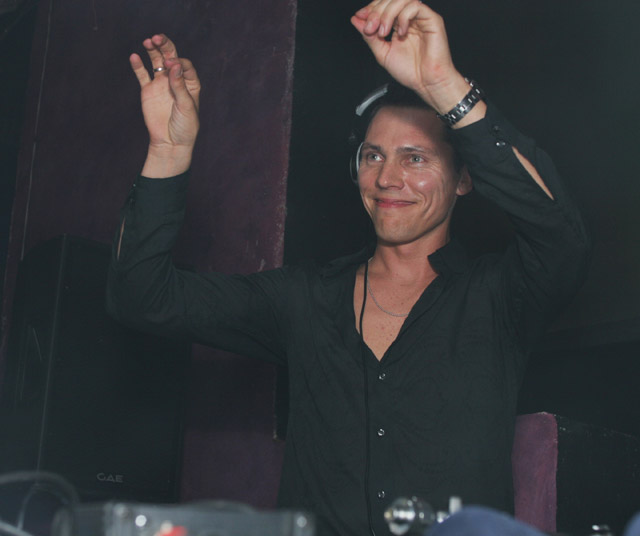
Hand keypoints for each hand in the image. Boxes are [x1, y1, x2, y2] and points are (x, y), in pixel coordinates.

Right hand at [130, 34, 200, 176]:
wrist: (170, 143)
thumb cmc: (185, 127)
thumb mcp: (186, 107)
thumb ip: (179, 86)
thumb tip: (174, 65)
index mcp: (189, 84)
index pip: (184, 65)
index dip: (178, 62)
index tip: (172, 66)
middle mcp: (175, 80)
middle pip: (170, 57)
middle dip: (165, 46)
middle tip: (157, 37)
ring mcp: (161, 84)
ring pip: (156, 62)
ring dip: (153, 50)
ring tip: (148, 41)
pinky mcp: (148, 91)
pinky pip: (142, 75)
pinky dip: (138, 65)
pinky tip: (134, 57)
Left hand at [351, 0, 478, 118]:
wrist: (426, 83)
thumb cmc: (410, 71)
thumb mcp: (382, 53)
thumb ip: (369, 36)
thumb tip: (356, 20)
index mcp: (398, 24)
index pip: (383, 5)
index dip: (370, 8)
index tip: (360, 18)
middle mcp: (409, 18)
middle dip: (376, 11)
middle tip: (370, 28)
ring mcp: (420, 18)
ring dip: (387, 14)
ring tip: (383, 32)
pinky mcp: (432, 20)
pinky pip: (415, 6)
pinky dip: (402, 17)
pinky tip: (400, 33)